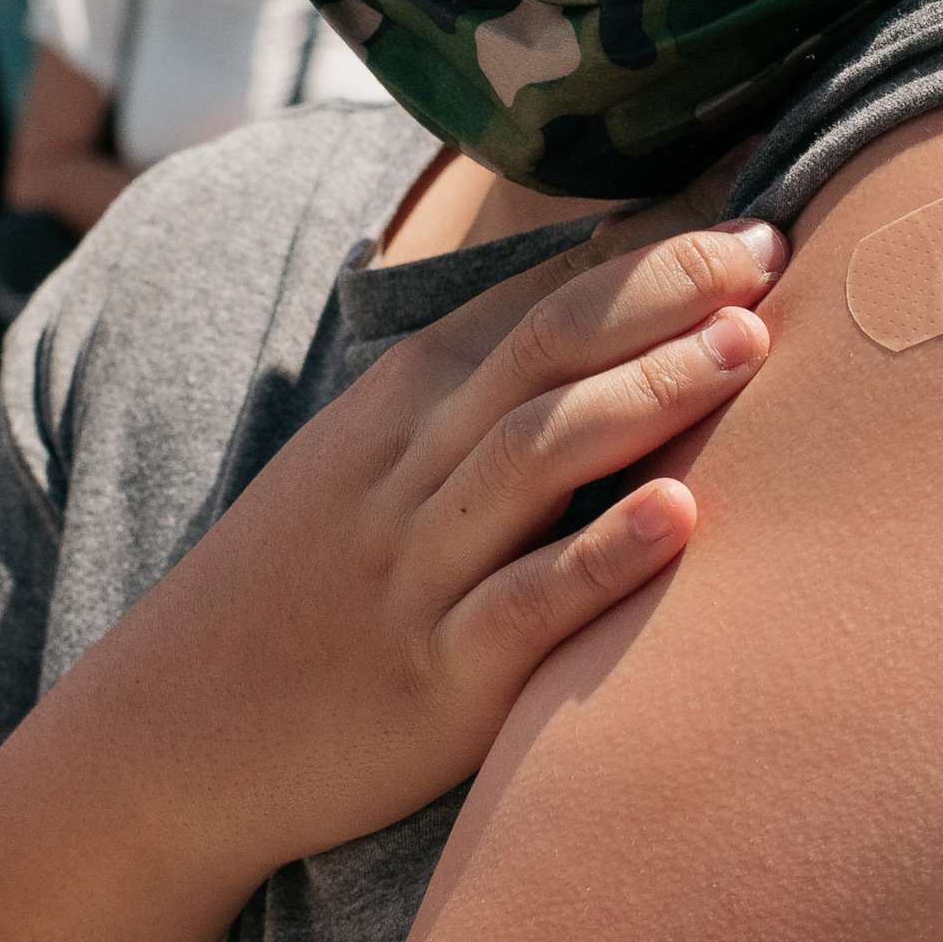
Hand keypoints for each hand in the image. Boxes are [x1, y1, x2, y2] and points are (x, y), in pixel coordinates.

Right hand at [118, 196, 786, 875]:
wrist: (171, 737)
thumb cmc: (297, 596)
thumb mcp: (363, 467)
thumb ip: (470, 397)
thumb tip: (597, 318)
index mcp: (401, 407)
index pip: (532, 297)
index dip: (643, 247)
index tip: (749, 204)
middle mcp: (411, 473)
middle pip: (544, 350)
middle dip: (662, 289)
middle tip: (771, 247)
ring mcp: (421, 574)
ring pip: (537, 456)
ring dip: (648, 391)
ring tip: (750, 344)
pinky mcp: (436, 682)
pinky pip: (523, 606)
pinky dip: (601, 560)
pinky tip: (681, 517)